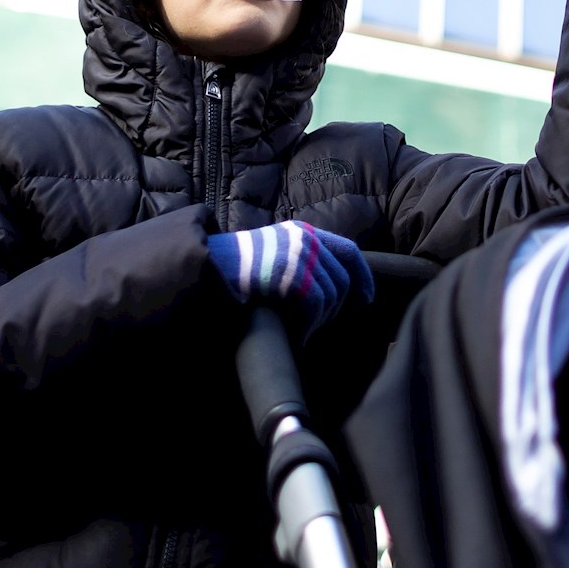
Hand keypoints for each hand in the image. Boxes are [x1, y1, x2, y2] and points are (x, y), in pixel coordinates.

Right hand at [206, 222, 374, 341]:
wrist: (202, 266)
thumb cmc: (234, 269)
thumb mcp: (272, 253)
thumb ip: (300, 260)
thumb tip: (334, 287)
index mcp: (302, 231)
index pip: (348, 250)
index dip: (362, 276)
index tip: (366, 298)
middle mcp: (304, 239)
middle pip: (342, 279)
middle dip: (336, 309)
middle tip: (316, 327)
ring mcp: (296, 254)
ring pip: (331, 295)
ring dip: (320, 321)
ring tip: (303, 332)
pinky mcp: (287, 273)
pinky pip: (315, 305)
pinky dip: (309, 326)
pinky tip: (297, 336)